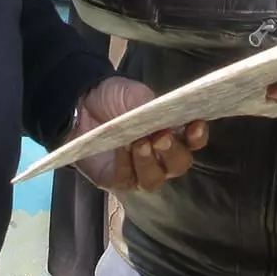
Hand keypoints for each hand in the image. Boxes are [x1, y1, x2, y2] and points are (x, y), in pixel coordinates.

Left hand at [70, 76, 206, 193]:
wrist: (79, 102)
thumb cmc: (114, 98)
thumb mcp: (135, 95)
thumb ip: (152, 108)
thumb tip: (167, 122)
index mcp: (172, 135)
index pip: (193, 142)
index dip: (197, 137)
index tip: (194, 124)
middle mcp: (160, 158)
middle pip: (178, 165)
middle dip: (172, 152)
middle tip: (161, 137)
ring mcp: (138, 172)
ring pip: (154, 179)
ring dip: (149, 162)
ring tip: (139, 143)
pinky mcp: (116, 180)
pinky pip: (126, 178)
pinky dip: (126, 163)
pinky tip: (121, 148)